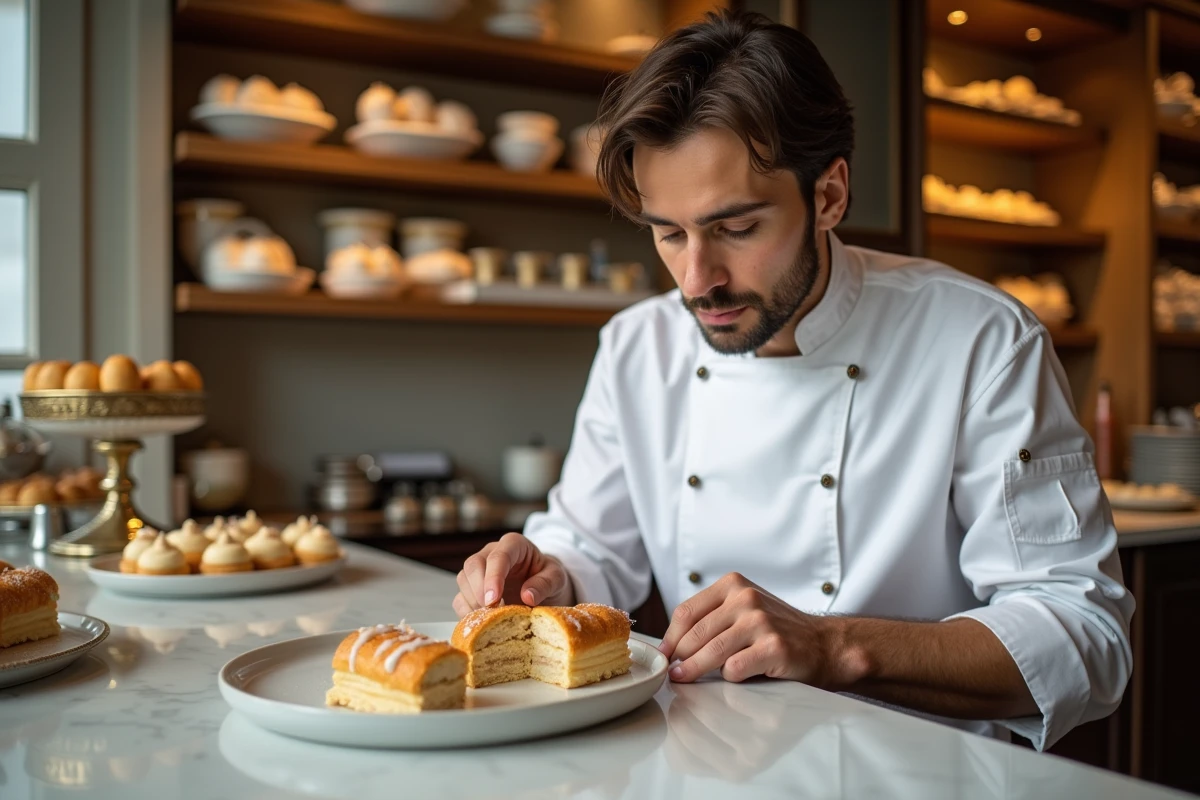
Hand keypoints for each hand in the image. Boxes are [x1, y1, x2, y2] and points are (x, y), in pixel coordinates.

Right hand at [452, 533, 574, 617]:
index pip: (498, 556)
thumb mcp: (557, 578)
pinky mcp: (472, 589)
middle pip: (474, 564)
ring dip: (473, 602)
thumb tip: (527, 596)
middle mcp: (491, 553)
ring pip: (463, 579)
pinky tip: (483, 622)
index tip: (493, 599)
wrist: (543, 586)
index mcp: (514, 545)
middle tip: (491, 611)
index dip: (493, 577)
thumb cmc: (548, 577)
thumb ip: (545, 584)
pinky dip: (467, 612)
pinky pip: (460, 598)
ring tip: (491, 618)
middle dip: (479, 590)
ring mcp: (479, 571)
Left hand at [658, 572, 838, 685]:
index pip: (687, 612)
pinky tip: (734, 677)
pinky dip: (728, 677)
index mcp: (733, 585)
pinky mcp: (773, 647)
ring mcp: (760, 621)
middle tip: (672, 672)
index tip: (663, 654)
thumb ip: (711, 618)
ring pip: (711, 651)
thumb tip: (671, 644)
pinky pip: (734, 668)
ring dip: (693, 670)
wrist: (823, 644)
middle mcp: (745, 598)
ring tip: (683, 679)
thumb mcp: (743, 609)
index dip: (670, 637)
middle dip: (679, 657)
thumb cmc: (777, 630)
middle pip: (696, 633)